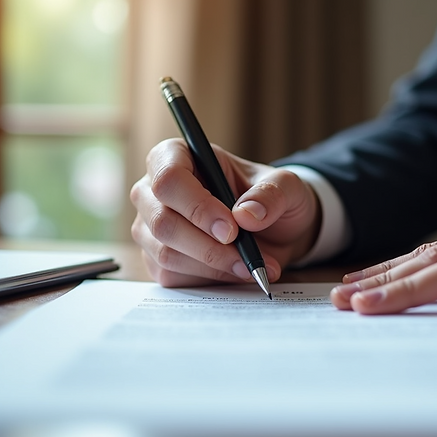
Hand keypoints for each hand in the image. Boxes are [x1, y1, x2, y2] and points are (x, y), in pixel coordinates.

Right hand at [130, 139, 320, 286]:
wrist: (273, 231)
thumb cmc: (270, 198)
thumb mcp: (287, 186)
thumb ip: (272, 194)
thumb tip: (247, 215)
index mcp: (177, 156)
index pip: (169, 178)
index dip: (197, 206)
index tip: (231, 229)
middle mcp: (153, 191)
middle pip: (162, 222)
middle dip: (208, 246)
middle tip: (247, 257)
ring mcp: (150, 227)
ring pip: (166, 254)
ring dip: (213, 267)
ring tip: (251, 266)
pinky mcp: (155, 259)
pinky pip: (172, 276)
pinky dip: (208, 279)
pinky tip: (235, 272)